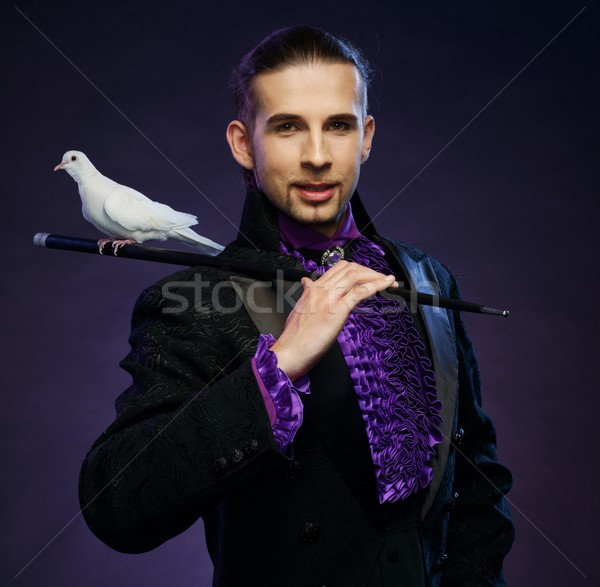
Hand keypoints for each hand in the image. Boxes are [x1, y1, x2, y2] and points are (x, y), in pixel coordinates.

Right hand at [269, 260, 397, 379]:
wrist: (289, 351)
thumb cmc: (295, 337)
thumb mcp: (299, 309)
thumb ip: (307, 294)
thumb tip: (307, 283)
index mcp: (313, 288)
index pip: (339, 268)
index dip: (358, 269)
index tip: (369, 276)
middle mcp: (322, 289)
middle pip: (350, 268)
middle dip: (370, 271)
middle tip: (382, 279)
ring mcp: (329, 298)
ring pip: (356, 276)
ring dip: (376, 276)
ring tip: (389, 282)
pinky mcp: (337, 310)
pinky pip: (360, 291)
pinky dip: (377, 285)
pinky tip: (386, 285)